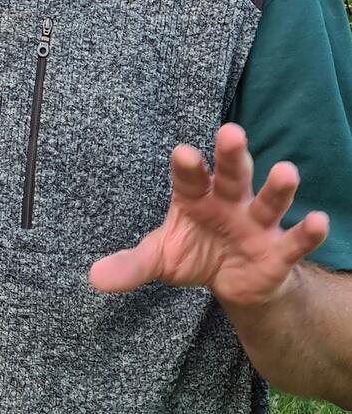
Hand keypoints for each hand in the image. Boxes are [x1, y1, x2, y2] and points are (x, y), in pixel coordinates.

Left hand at [89, 123, 328, 306]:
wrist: (233, 282)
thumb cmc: (194, 254)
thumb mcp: (161, 259)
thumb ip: (132, 264)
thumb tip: (93, 278)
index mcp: (195, 197)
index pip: (189, 178)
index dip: (187, 166)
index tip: (183, 152)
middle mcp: (229, 201)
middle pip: (232, 173)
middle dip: (232, 155)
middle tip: (231, 132)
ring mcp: (256, 223)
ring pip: (268, 200)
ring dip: (278, 187)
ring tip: (287, 171)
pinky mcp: (279, 250)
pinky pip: (295, 240)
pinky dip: (308, 232)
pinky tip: (319, 221)